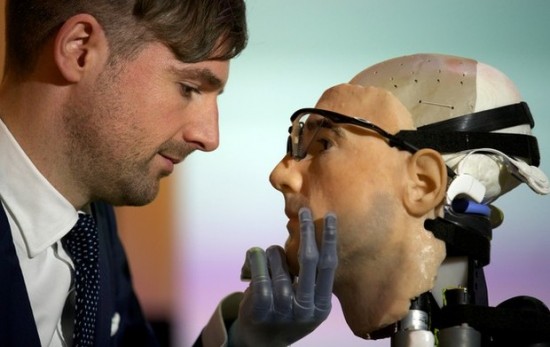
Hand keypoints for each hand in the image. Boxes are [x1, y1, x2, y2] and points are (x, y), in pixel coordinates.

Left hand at [229, 208, 337, 346]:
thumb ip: (311, 279)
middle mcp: (305, 309)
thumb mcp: (307, 303)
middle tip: (305, 210)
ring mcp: (283, 309)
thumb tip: (311, 236)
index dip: (329, 239)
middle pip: (309, 259)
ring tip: (268, 263)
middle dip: (307, 231)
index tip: (330, 217)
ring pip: (279, 259)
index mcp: (321, 306)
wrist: (260, 342)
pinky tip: (253, 260)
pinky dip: (256, 257)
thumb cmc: (286, 313)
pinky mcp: (261, 306)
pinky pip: (260, 268)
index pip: (328, 266)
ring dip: (272, 253)